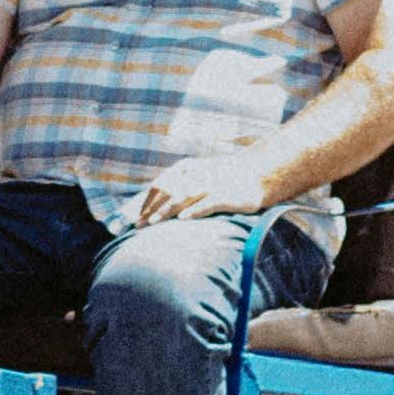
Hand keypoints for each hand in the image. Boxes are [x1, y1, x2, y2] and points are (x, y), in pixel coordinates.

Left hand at [134, 147, 276, 224]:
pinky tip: (183, 219)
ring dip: (167, 210)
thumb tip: (156, 208)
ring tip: (154, 222)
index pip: (159, 185)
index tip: (136, 218)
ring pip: (184, 196)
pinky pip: (207, 203)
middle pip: (167, 192)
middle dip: (151, 209)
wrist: (257, 174)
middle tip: (138, 225)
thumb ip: (180, 188)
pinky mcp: (225, 195)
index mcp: (185, 169)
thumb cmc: (224, 179)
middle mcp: (195, 175)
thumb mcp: (199, 177)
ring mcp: (211, 184)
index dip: (146, 202)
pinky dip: (194, 210)